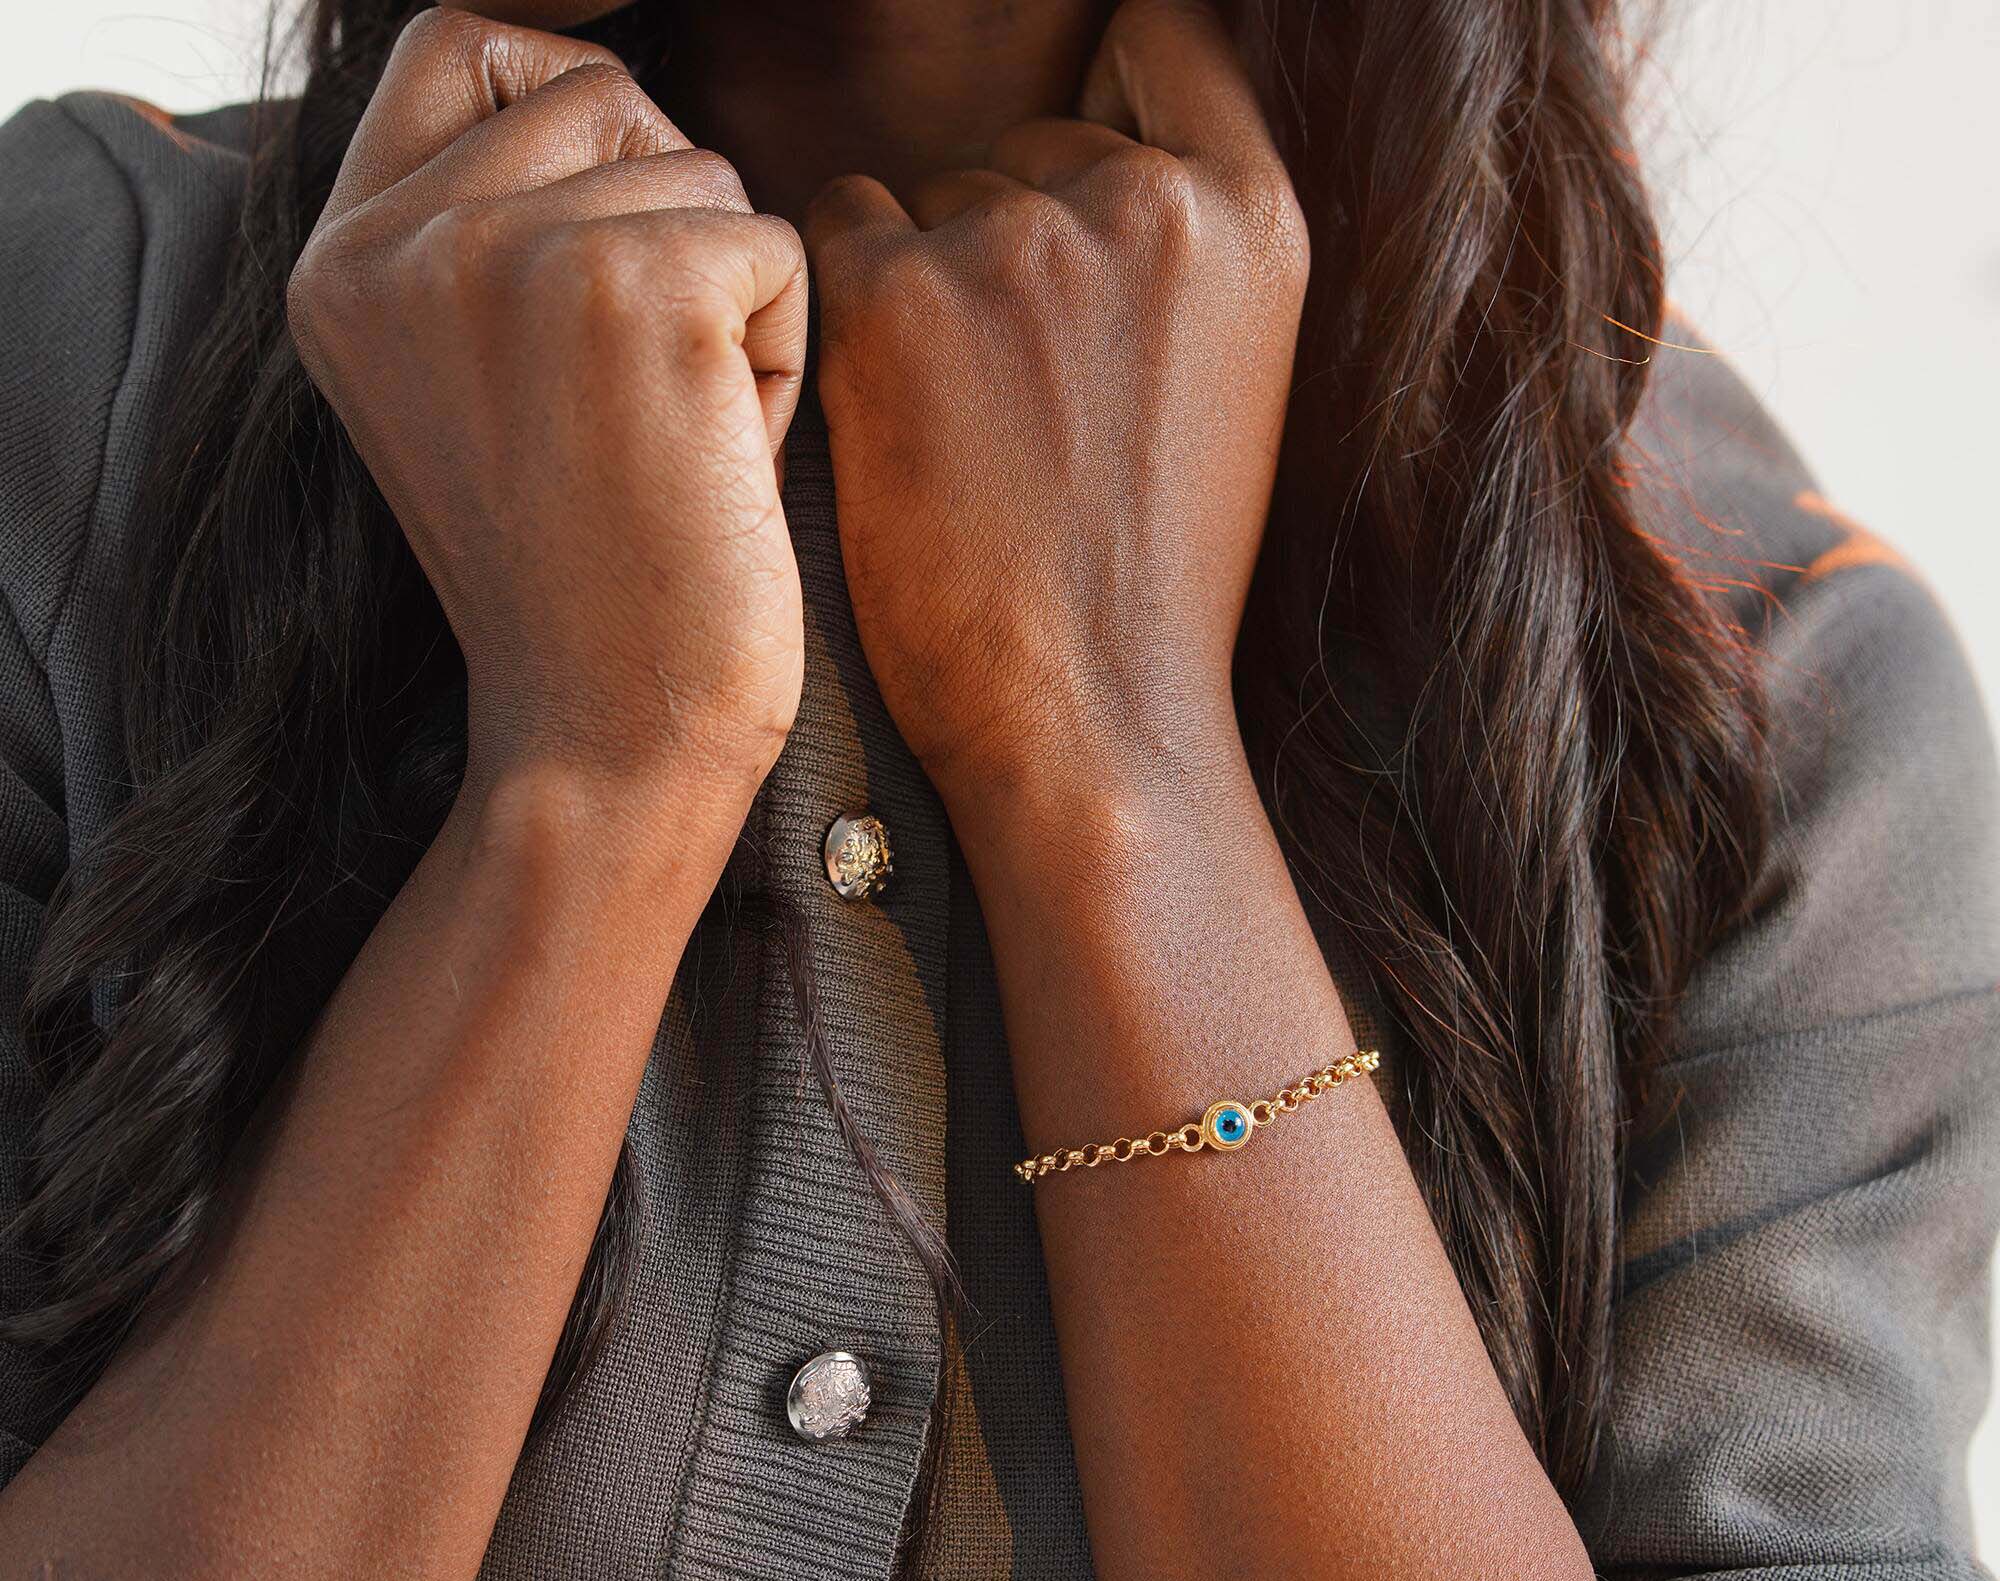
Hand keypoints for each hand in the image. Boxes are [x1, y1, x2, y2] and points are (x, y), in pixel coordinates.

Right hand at [288, 7, 808, 836]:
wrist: (607, 739)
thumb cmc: (580, 584)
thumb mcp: (470, 390)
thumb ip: (485, 239)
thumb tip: (606, 103)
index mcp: (340, 262)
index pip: (456, 41)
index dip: (565, 92)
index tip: (619, 214)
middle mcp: (400, 241)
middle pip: (603, 94)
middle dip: (669, 225)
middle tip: (650, 395)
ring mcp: (509, 254)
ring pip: (701, 171)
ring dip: (731, 303)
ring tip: (681, 443)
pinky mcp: (635, 288)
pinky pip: (776, 248)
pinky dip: (784, 358)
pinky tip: (728, 464)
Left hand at [804, 0, 1306, 821]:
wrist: (1087, 723)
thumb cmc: (1150, 584)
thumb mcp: (1231, 385)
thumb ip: (1181, 256)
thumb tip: (1095, 158)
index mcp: (1252, 222)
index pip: (1162, 39)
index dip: (1107, 89)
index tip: (1075, 163)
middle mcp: (1143, 204)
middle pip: (1028, 146)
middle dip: (1011, 242)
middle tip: (1019, 401)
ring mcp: (1016, 244)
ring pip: (932, 196)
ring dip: (929, 287)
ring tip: (965, 437)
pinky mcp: (895, 300)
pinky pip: (834, 231)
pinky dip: (843, 309)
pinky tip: (886, 416)